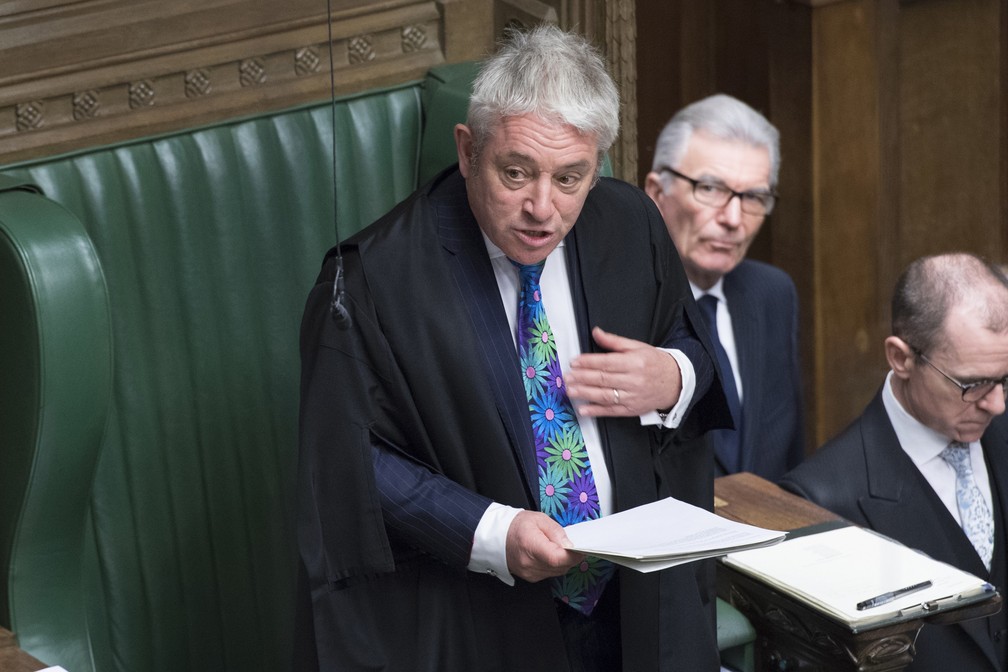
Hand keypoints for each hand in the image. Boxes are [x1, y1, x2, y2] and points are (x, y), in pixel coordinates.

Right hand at [505, 510, 583, 582]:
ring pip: (557, 572)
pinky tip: (549, 555)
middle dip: (570, 558)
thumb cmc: (516, 525)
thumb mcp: (539, 519)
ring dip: (562, 562)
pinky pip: (550, 574)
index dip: (573, 556)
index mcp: (530, 545)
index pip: (557, 558)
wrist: (497, 536)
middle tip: (571, 546)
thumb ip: (556, 531)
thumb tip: (569, 544)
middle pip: (560, 567)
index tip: (581, 550)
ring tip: (557, 548)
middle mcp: (529, 563)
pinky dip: (554, 566)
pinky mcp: (530, 577)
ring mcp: (529, 572)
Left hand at [564, 326, 681, 416]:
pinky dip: (596, 411)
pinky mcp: (631, 409)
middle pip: (604, 379)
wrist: (675, 383)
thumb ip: (614, 341)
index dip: (589, 362)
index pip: (607, 363)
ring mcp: (632, 397)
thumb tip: (596, 332)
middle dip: (583, 378)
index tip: (574, 362)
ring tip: (570, 390)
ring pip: (605, 396)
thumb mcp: (637, 347)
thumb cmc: (655, 363)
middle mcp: (633, 380)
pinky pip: (611, 411)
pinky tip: (583, 409)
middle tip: (567, 376)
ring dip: (585, 393)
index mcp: (635, 362)